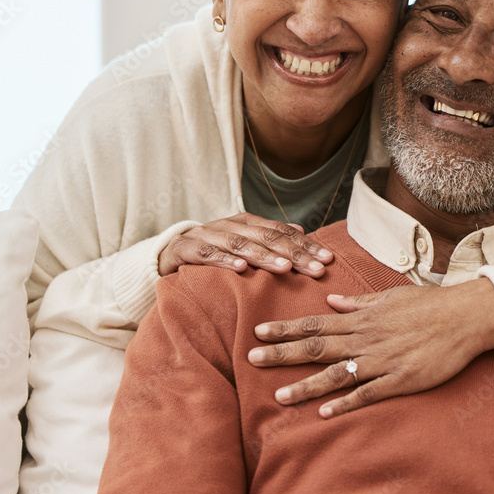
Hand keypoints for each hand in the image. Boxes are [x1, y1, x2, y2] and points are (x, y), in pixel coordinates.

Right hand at [157, 213, 333, 276]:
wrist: (165, 255)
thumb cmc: (212, 253)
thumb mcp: (242, 245)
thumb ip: (269, 238)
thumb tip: (302, 230)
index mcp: (246, 223)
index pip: (281, 231)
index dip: (306, 245)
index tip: (328, 260)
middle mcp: (229, 225)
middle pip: (266, 237)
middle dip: (293, 253)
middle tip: (316, 269)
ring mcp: (207, 235)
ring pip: (240, 244)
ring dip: (264, 256)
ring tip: (285, 268)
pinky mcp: (185, 250)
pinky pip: (207, 255)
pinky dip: (225, 261)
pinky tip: (241, 270)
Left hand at [247, 278, 493, 417]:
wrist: (465, 316)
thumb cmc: (429, 304)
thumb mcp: (391, 296)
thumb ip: (359, 303)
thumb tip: (331, 302)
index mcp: (362, 318)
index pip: (315, 323)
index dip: (286, 328)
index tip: (259, 332)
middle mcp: (366, 338)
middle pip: (317, 347)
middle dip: (282, 354)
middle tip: (251, 360)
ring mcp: (382, 360)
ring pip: (337, 374)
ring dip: (307, 385)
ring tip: (280, 395)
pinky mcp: (400, 379)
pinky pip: (368, 393)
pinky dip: (346, 402)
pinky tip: (326, 412)